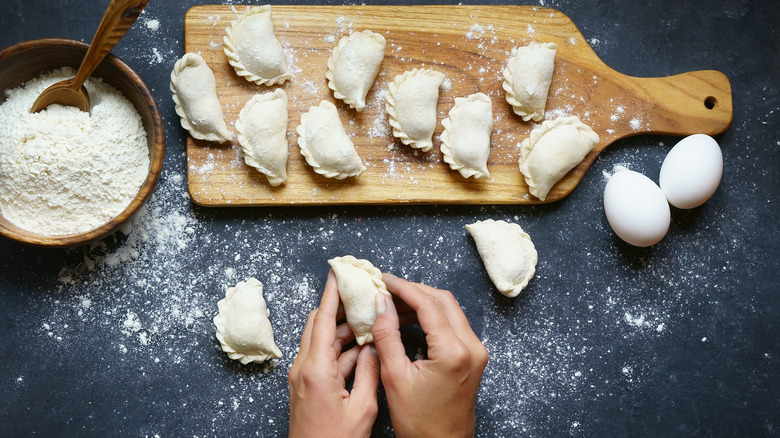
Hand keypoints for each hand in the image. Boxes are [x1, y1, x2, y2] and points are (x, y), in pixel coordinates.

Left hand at [288, 271, 379, 437]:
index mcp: (316, 370)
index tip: (337, 272)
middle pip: (319, 324)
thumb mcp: (362, 408)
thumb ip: (369, 372)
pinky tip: (361, 349)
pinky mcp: (305, 386)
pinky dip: (340, 349)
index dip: (332, 294)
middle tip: (359, 293)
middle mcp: (304, 369)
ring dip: (343, 330)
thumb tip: (373, 347)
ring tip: (368, 321)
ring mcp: (302, 378)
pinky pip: (322, 358)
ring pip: (322, 341)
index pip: (324, 320)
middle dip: (339, 307)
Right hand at [372, 274, 488, 437]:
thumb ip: (386, 335)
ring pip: (450, 310)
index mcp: (453, 351)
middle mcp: (472, 347)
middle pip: (443, 301)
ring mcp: (476, 351)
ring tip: (393, 304)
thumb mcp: (394, 377)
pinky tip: (409, 319)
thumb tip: (380, 303)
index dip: (404, 288)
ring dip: (423, 302)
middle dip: (414, 290)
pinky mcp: (474, 357)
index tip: (383, 280)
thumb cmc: (419, 422)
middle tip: (387, 288)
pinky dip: (432, 317)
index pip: (428, 304)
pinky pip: (453, 325)